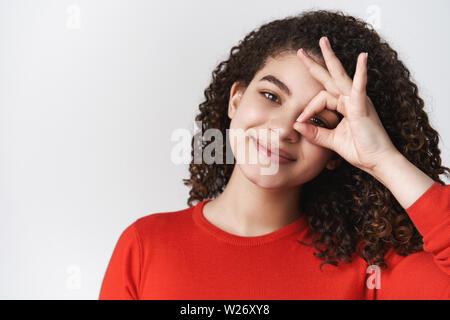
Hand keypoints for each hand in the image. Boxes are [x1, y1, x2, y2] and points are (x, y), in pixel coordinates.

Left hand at [293, 36, 398, 172]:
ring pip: (341, 76)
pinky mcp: (363, 107)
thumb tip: (296, 126)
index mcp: (344, 106)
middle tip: (300, 51)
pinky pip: (360, 88)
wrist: (377, 162)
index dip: (308, 108)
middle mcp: (350, 99)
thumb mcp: (331, 141)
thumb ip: (315, 133)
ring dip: (331, 58)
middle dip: (315, 63)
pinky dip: (361, 73)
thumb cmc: (360, 150)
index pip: (320, 98)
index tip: (299, 122)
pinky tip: (362, 57)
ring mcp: (358, 101)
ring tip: (322, 42)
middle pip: (330, 77)